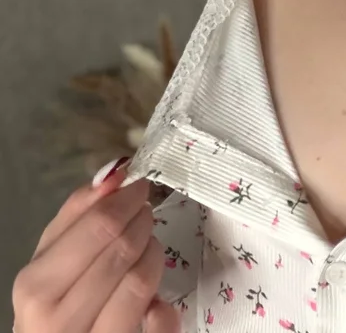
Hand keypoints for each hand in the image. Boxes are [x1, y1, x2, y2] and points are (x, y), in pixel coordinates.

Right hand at [11, 159, 179, 332]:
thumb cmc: (53, 302)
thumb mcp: (52, 257)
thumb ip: (78, 213)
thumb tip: (115, 172)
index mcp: (37, 286)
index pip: (99, 226)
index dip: (127, 199)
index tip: (137, 186)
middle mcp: (57, 321)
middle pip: (123, 250)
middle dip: (142, 222)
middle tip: (144, 213)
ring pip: (141, 281)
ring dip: (153, 255)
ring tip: (146, 248)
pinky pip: (159, 327)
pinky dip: (165, 308)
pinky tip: (156, 301)